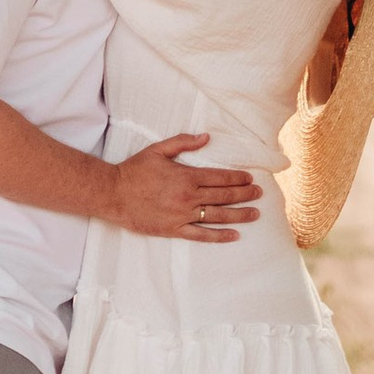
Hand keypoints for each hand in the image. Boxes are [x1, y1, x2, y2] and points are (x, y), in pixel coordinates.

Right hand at [103, 132, 262, 242]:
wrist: (114, 193)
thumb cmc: (135, 170)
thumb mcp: (158, 150)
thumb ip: (183, 143)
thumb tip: (206, 137)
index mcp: (186, 176)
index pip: (219, 177)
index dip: (237, 178)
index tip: (250, 179)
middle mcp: (188, 197)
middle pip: (223, 196)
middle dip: (244, 194)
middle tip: (259, 194)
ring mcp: (183, 215)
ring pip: (217, 215)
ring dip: (239, 214)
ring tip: (255, 214)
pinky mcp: (175, 229)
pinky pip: (201, 235)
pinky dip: (219, 236)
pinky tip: (234, 235)